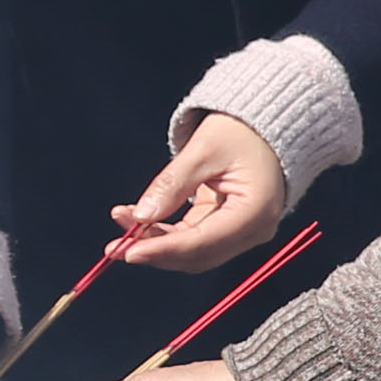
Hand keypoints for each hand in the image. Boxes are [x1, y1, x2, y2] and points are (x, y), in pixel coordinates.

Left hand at [114, 111, 290, 272]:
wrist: (265, 124)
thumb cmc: (241, 130)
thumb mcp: (204, 149)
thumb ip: (173, 184)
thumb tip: (141, 215)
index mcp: (256, 211)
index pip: (203, 242)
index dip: (163, 250)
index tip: (128, 251)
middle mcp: (255, 230)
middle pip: (198, 255)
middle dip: (155, 251)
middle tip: (114, 246)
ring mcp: (243, 232)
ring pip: (193, 251)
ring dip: (157, 245)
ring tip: (122, 230)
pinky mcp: (230, 227)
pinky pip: (195, 239)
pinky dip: (167, 235)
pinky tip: (139, 224)